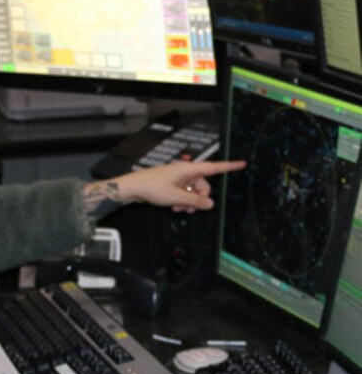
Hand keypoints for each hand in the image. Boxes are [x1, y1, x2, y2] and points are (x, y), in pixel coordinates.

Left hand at [110, 159, 246, 213]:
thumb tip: (209, 204)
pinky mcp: (172, 184)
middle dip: (198, 199)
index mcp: (189, 169)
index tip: (241, 164)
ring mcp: (178, 178)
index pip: (214, 167)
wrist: (132, 188)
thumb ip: (194, 202)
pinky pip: (184, 193)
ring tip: (178, 209)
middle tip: (189, 209)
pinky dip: (182, 201)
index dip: (229, 166)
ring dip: (189, 202)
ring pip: (193, 192)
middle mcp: (185, 172)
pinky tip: (174, 207)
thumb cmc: (150, 187)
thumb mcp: (175, 197)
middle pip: (203, 186)